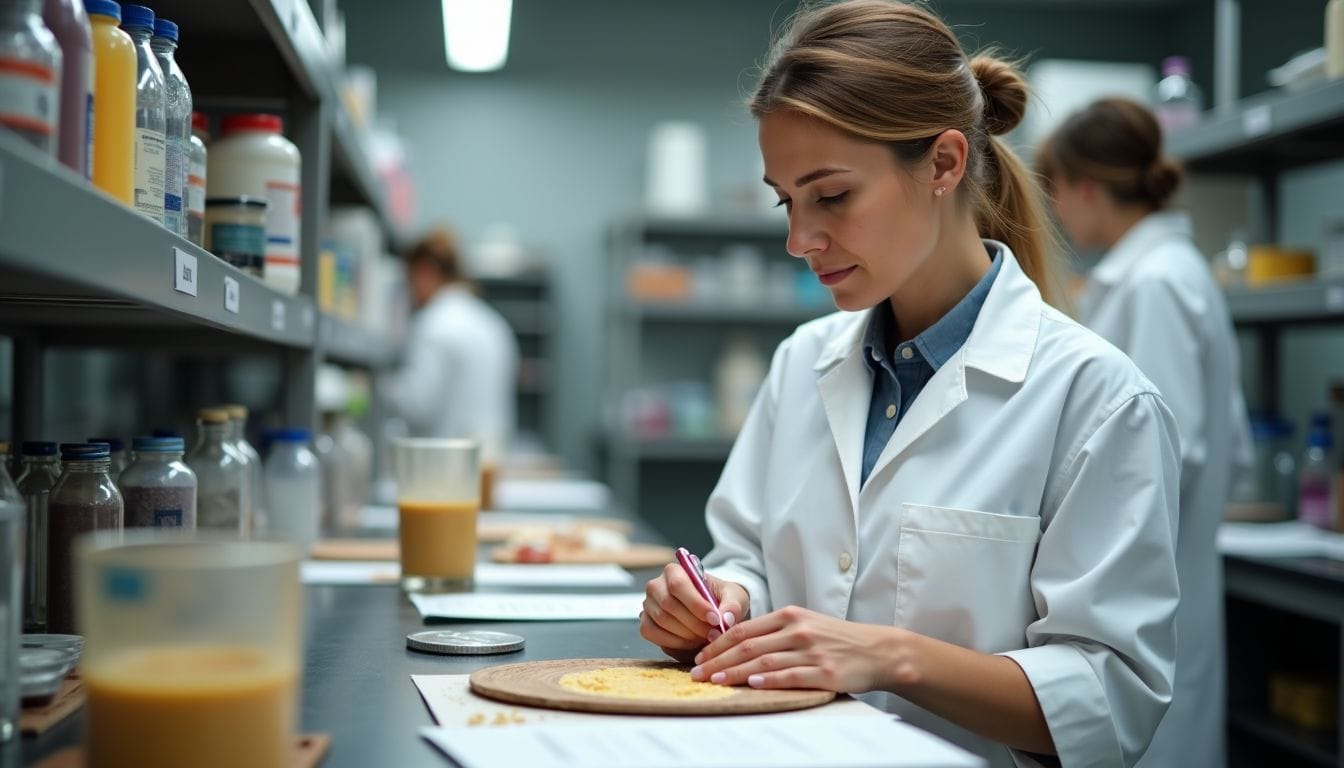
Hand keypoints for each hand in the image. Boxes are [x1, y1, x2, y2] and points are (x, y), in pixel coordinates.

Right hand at [640, 563, 748, 662]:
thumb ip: (733, 606)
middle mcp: (656, 585)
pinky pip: (652, 633)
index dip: (696, 604)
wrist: (711, 612)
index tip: (715, 620)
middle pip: (668, 604)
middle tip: (713, 634)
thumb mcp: (734, 597)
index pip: (678, 585)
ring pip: (661, 620)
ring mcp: (648, 604)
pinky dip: (673, 642)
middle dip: (693, 623)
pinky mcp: (645, 623)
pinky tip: (691, 642)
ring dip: (686, 633)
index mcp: (675, 571)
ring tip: (705, 637)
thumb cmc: (721, 599)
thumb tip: (726, 619)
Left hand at [688, 605, 892, 692]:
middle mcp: (798, 630)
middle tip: (697, 673)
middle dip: (718, 661)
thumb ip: (775, 631)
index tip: (699, 657)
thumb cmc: (836, 639)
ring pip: (764, 661)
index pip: (744, 629)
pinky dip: (770, 680)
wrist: (877, 650)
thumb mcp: (805, 624)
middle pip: (748, 645)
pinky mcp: (825, 672)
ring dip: (735, 672)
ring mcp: (811, 651)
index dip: (718, 644)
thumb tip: (736, 643)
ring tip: (715, 681)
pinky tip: (753, 684)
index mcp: (790, 615)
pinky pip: (791, 676)